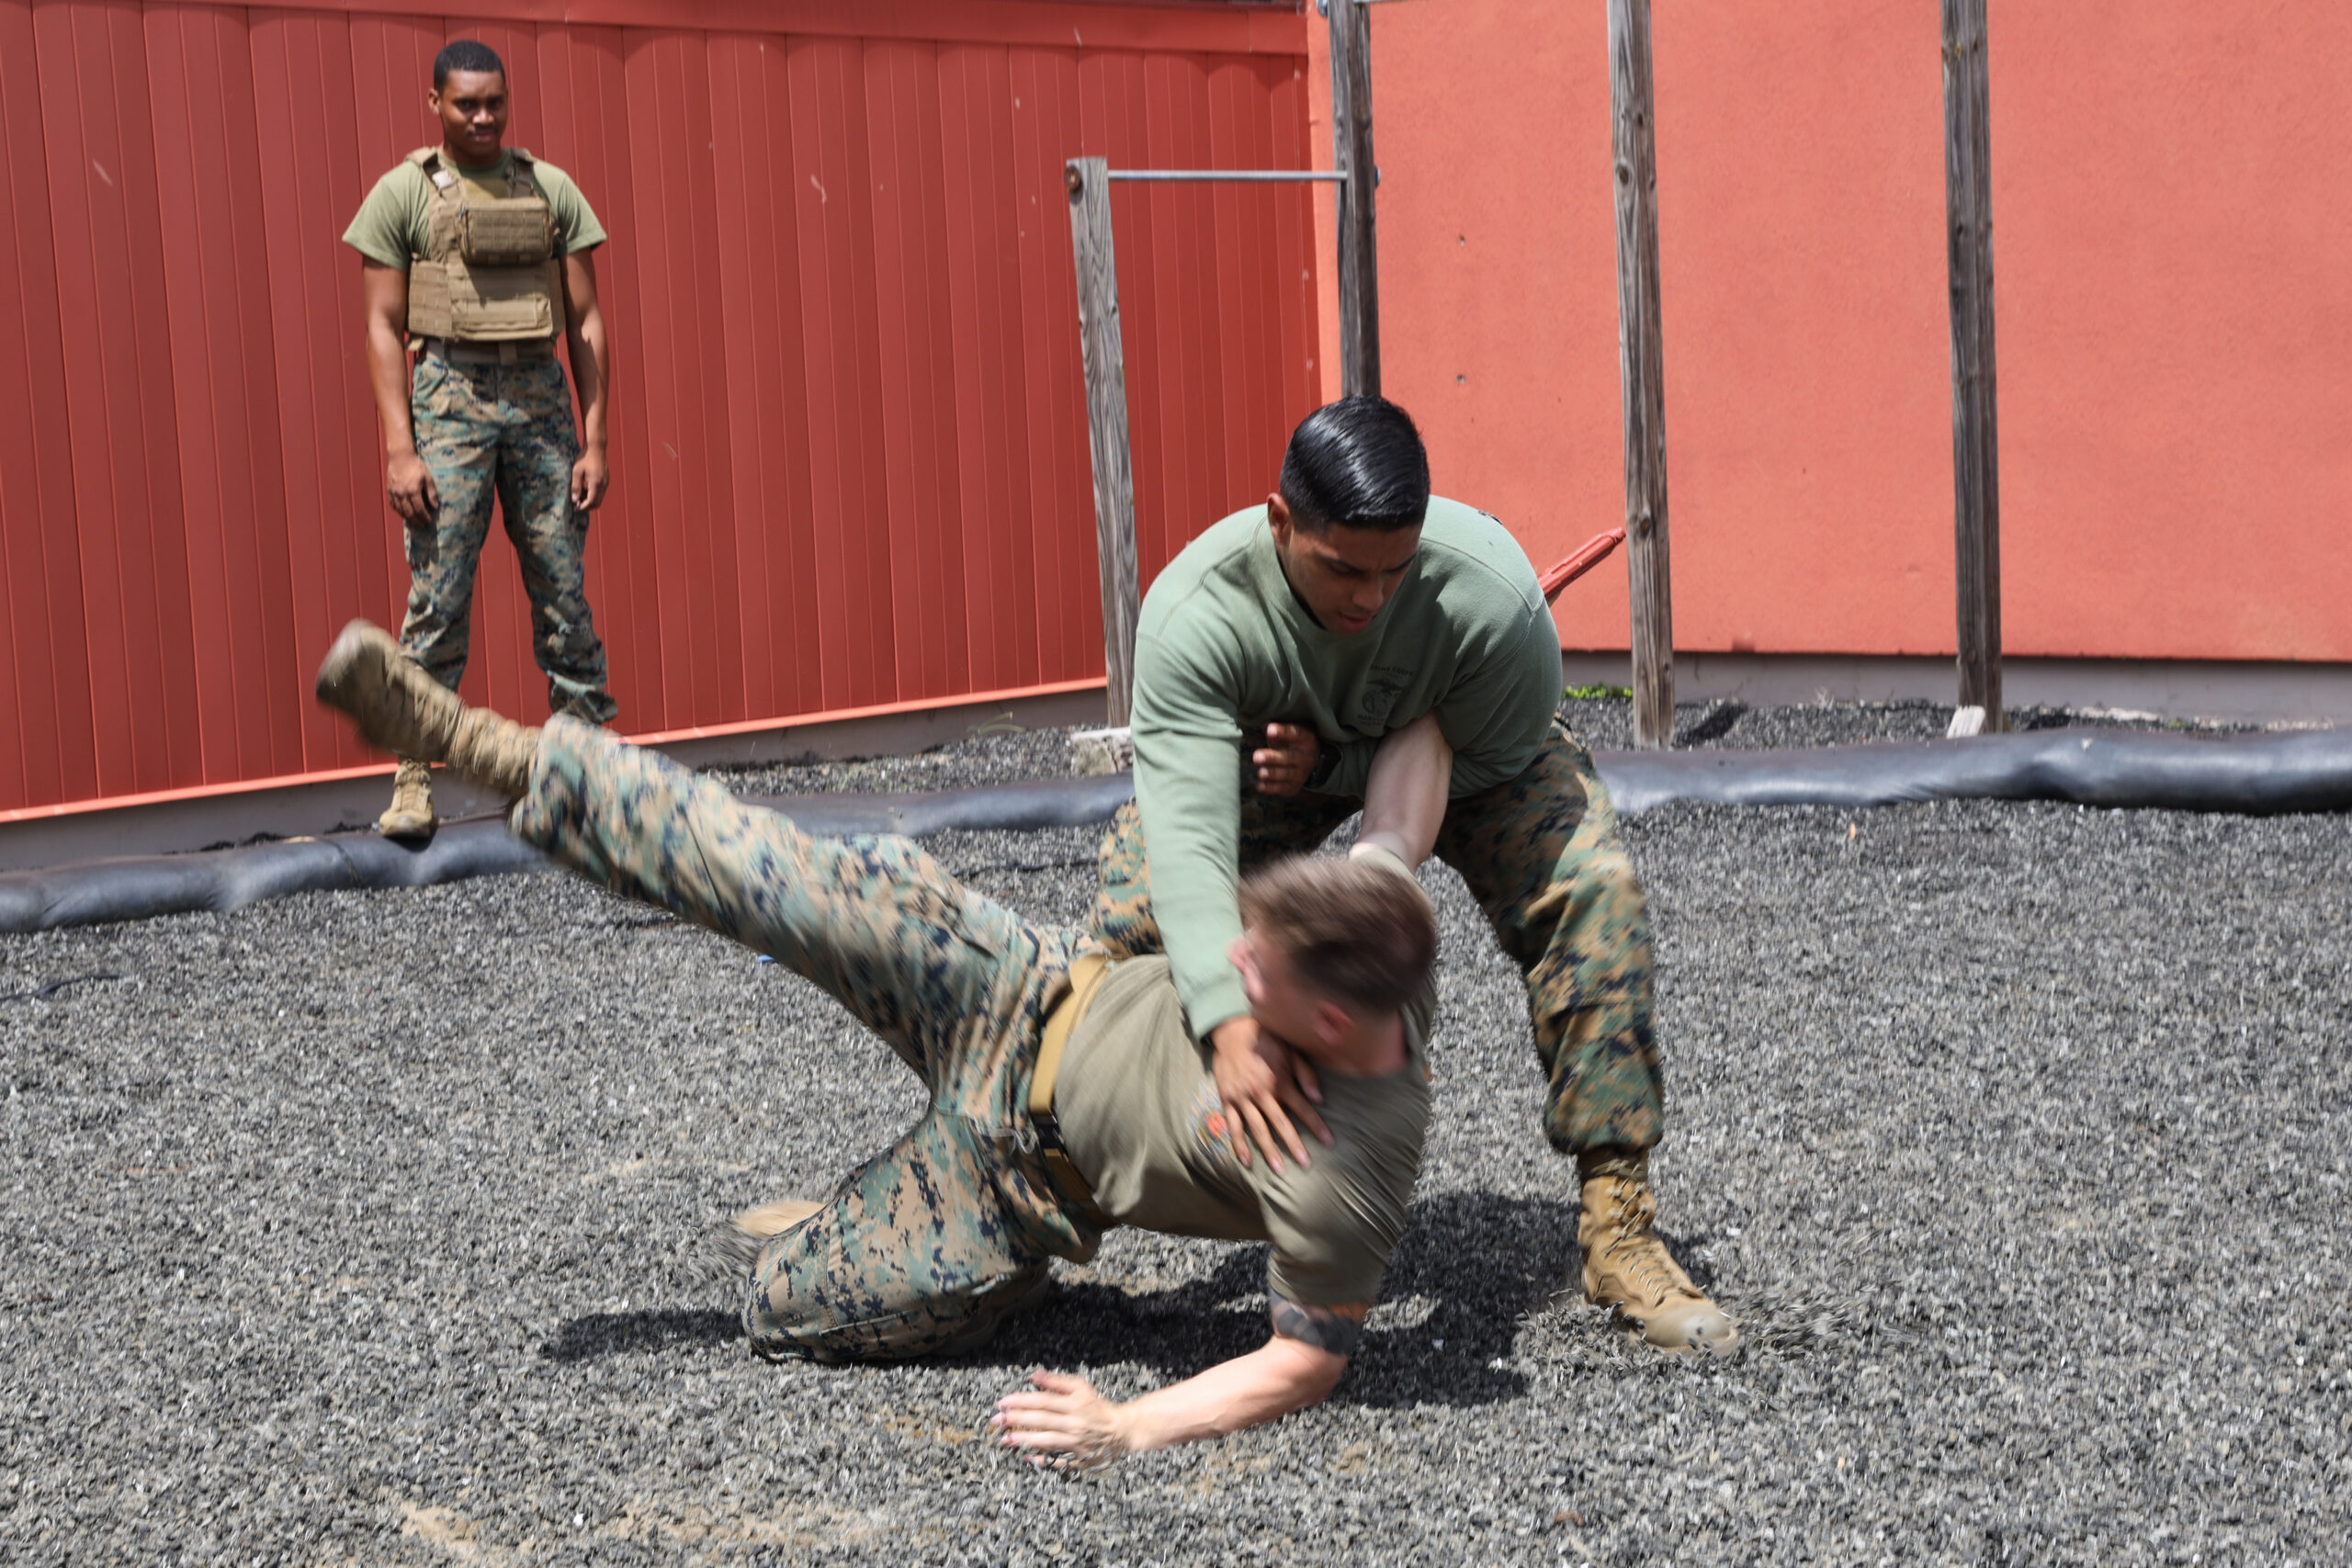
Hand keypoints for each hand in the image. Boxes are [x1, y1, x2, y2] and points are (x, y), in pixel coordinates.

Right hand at [387, 450, 438, 523]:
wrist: (400, 456)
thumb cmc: (416, 466)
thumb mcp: (428, 477)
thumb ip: (431, 493)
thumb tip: (435, 506)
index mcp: (413, 490)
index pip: (419, 509)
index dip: (424, 517)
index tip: (429, 521)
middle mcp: (402, 493)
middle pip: (409, 513)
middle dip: (416, 521)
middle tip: (422, 526)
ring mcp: (394, 492)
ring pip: (400, 510)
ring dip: (408, 518)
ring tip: (414, 522)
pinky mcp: (389, 490)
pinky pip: (393, 505)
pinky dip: (399, 511)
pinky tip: (404, 513)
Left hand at [569, 445, 609, 511]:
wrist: (596, 447)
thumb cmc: (584, 457)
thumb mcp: (576, 471)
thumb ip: (576, 486)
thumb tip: (574, 500)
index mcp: (596, 483)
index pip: (591, 501)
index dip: (583, 507)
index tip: (575, 508)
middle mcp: (603, 484)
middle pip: (597, 503)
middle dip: (587, 506)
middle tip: (576, 504)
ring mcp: (606, 482)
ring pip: (599, 498)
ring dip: (590, 500)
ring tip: (579, 496)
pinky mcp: (606, 479)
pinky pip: (601, 492)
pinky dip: (593, 494)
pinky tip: (584, 489)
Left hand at [992, 1370, 1128, 1469]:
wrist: (1121, 1430)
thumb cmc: (1096, 1407)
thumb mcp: (1080, 1388)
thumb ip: (1056, 1381)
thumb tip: (1033, 1375)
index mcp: (1075, 1403)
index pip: (1043, 1401)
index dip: (1021, 1401)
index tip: (1003, 1402)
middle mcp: (1075, 1423)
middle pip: (1042, 1420)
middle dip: (1017, 1419)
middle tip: (996, 1420)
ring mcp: (1076, 1442)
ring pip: (1047, 1441)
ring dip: (1025, 1440)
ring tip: (1006, 1439)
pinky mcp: (1079, 1459)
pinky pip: (1058, 1460)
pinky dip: (1043, 1460)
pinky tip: (1027, 1458)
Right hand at [1208, 1015, 1328, 1171]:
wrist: (1233, 1030)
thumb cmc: (1268, 1039)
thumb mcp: (1291, 1051)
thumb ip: (1306, 1074)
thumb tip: (1319, 1098)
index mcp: (1280, 1081)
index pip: (1303, 1108)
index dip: (1317, 1126)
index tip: (1329, 1142)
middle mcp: (1261, 1093)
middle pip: (1281, 1125)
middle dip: (1294, 1145)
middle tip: (1306, 1164)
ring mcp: (1242, 1098)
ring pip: (1257, 1129)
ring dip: (1269, 1151)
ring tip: (1279, 1170)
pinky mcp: (1227, 1099)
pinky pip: (1233, 1126)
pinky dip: (1238, 1144)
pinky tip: (1245, 1160)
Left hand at [1251, 723, 1320, 795]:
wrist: (1311, 762)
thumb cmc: (1294, 743)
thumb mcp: (1289, 734)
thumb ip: (1276, 729)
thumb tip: (1263, 724)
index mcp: (1306, 740)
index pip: (1296, 734)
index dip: (1283, 732)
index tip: (1270, 730)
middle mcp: (1306, 757)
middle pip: (1290, 757)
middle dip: (1273, 757)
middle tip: (1257, 757)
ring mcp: (1301, 773)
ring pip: (1286, 774)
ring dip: (1272, 774)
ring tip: (1260, 772)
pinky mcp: (1294, 786)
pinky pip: (1282, 788)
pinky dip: (1270, 788)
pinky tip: (1259, 785)